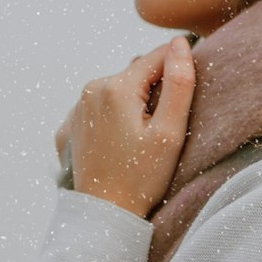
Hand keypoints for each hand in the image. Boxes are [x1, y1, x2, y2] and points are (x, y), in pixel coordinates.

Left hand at [54, 37, 195, 217]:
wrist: (103, 216)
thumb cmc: (141, 177)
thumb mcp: (169, 132)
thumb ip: (179, 83)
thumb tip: (180, 45)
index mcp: (116, 87)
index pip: (157, 57)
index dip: (179, 67)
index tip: (191, 85)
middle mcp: (91, 90)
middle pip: (136, 74)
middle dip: (155, 89)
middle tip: (167, 123)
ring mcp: (76, 109)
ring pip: (117, 90)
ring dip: (134, 102)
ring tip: (144, 136)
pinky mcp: (70, 128)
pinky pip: (99, 110)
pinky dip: (113, 117)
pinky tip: (122, 142)